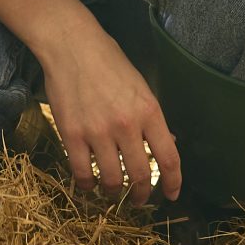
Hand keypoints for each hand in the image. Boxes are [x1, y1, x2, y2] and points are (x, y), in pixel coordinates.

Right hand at [35, 16, 181, 206]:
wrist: (71, 45)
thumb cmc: (109, 61)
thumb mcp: (140, 86)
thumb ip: (152, 118)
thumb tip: (167, 143)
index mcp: (149, 111)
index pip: (169, 158)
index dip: (174, 183)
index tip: (172, 195)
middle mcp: (126, 125)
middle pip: (141, 175)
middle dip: (143, 195)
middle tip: (140, 200)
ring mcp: (97, 131)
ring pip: (113, 180)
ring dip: (115, 193)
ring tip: (114, 192)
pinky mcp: (71, 134)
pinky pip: (82, 173)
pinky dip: (88, 185)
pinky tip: (90, 185)